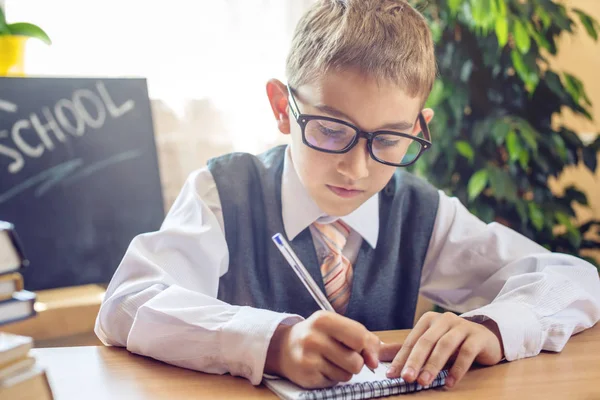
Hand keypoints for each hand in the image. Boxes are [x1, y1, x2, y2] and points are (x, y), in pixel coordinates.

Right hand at [265, 310, 380, 388]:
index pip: (359, 337)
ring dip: (345, 371)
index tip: (368, 355)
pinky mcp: (306, 377)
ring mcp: (308, 359)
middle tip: (345, 355)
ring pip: (347, 375)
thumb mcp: (337, 326)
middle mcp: (313, 338)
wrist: (284, 347)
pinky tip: (321, 368)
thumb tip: (374, 362)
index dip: (369, 349)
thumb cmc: (318, 335)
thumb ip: (362, 337)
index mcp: (324, 320)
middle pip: (356, 361)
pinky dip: (332, 378)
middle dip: (357, 362)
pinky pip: (334, 383)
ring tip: (331, 361)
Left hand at [384, 312, 503, 388]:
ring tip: (424, 382)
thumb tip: (394, 370)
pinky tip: (449, 383)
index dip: (401, 358)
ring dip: (433, 365)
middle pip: (426, 341)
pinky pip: (466, 353)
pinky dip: (457, 369)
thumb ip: (417, 353)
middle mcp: (444, 319)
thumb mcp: (435, 344)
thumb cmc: (455, 343)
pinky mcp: (478, 337)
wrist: (487, 337)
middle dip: (415, 361)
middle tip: (407, 378)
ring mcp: (462, 326)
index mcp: (429, 320)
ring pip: (445, 345)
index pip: (412, 340)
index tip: (392, 375)